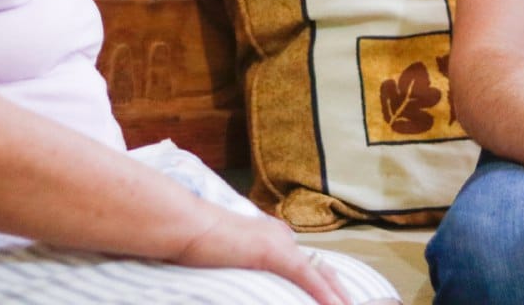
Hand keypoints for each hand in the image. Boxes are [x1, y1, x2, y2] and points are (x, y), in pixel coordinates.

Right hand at [176, 210, 352, 304]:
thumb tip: (251, 283)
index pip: (308, 264)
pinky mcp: (272, 251)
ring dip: (336, 298)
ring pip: (318, 274)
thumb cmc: (196, 244)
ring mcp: (279, 242)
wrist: (185, 227)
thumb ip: (247, 270)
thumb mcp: (228, 260)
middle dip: (338, 292)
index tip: (338, 300)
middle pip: (320, 268)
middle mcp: (282, 236)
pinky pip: (306, 276)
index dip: (326, 283)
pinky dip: (323, 293)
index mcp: (273, 237)